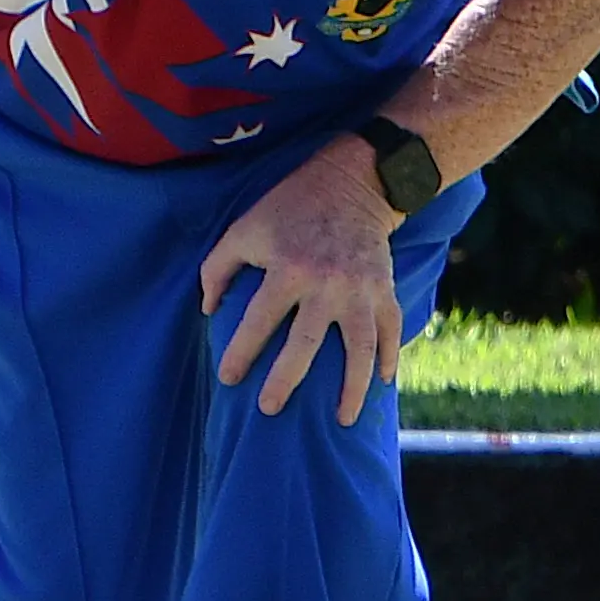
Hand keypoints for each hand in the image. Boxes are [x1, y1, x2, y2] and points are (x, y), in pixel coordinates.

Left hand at [198, 136, 403, 425]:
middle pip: (305, 345)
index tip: (228, 379)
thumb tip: (208, 310)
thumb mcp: (245, 227)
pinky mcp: (385, 288)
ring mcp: (361, 288)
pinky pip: (391, 330)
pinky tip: (382, 384)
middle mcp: (326, 283)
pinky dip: (390, 358)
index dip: (241, 353)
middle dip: (285, 381)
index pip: (259, 321)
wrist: (355, 181)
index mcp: (288, 268)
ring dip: (352, 387)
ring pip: (360, 348)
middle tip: (269, 408)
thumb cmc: (291, 207)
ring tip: (344, 419)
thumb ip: (218, 267)